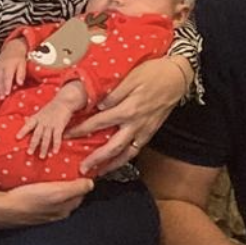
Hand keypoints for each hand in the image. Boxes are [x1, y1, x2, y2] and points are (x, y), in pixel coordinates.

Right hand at [0, 43, 27, 97]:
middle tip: (0, 98)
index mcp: (8, 67)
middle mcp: (0, 67)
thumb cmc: (18, 59)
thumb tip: (20, 83)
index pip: (7, 78)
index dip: (6, 86)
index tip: (6, 94)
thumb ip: (21, 74)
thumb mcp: (23, 65)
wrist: (12, 49)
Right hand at [0, 179, 92, 228]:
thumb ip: (76, 188)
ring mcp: (43, 212)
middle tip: (66, 170)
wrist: (2, 209)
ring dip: (56, 186)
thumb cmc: (29, 200)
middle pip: (69, 195)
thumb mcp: (57, 192)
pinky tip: (38, 184)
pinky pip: (42, 198)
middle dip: (70, 184)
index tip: (79, 170)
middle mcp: (56, 213)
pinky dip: (44, 191)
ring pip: (56, 197)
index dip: (81, 181)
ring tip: (52, 174)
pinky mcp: (31, 209)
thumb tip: (90, 184)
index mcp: (65, 209)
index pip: (81, 193)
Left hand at [17, 100, 71, 156]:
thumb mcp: (41, 112)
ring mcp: (51, 124)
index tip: (17, 138)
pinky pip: (57, 137)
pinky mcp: (59, 126)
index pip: (28, 125)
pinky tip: (54, 152)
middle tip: (29, 153)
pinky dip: (56, 145)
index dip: (22, 131)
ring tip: (42, 157)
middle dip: (33, 144)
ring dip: (43, 148)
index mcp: (37, 118)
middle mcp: (42, 122)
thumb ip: (35, 119)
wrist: (64, 101)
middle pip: (36, 135)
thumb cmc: (52, 107)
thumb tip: (25, 122)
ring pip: (46, 138)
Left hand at [68, 56, 188, 175]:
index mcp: (128, 109)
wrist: (177, 76)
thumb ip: (113, 94)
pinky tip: (117, 162)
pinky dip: (125, 158)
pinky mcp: (151, 132)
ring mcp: (145, 130)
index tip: (68, 135)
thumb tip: (98, 106)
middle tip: (82, 167)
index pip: (99, 123)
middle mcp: (136, 124)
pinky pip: (137, 150)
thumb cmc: (154, 72)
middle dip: (96, 159)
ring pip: (126, 154)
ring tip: (98, 172)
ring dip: (111, 165)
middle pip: (112, 146)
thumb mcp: (131, 77)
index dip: (81, 130)